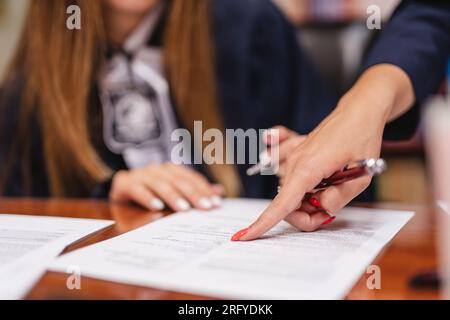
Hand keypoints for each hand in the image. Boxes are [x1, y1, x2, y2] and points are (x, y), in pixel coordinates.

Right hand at [110, 163, 222, 211]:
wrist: (119, 195)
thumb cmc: (150, 196)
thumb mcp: (172, 196)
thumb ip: (193, 193)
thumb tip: (219, 191)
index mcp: (171, 170)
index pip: (191, 178)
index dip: (203, 189)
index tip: (215, 203)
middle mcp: (157, 170)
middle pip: (178, 180)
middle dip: (193, 194)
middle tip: (204, 207)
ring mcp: (140, 175)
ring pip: (160, 184)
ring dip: (172, 196)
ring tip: (183, 209)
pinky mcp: (124, 184)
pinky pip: (138, 189)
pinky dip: (148, 198)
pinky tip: (157, 207)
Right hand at [232, 64, 414, 240]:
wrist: (359, 111)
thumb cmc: (363, 139)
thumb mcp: (361, 176)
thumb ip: (337, 198)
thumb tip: (320, 208)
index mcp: (307, 170)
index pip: (281, 204)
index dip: (262, 224)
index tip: (244, 237)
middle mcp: (294, 164)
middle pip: (289, 204)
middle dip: (309, 214)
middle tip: (334, 204)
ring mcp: (293, 157)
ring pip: (291, 192)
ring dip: (309, 197)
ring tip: (333, 182)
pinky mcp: (295, 152)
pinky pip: (283, 169)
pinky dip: (291, 174)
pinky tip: (294, 157)